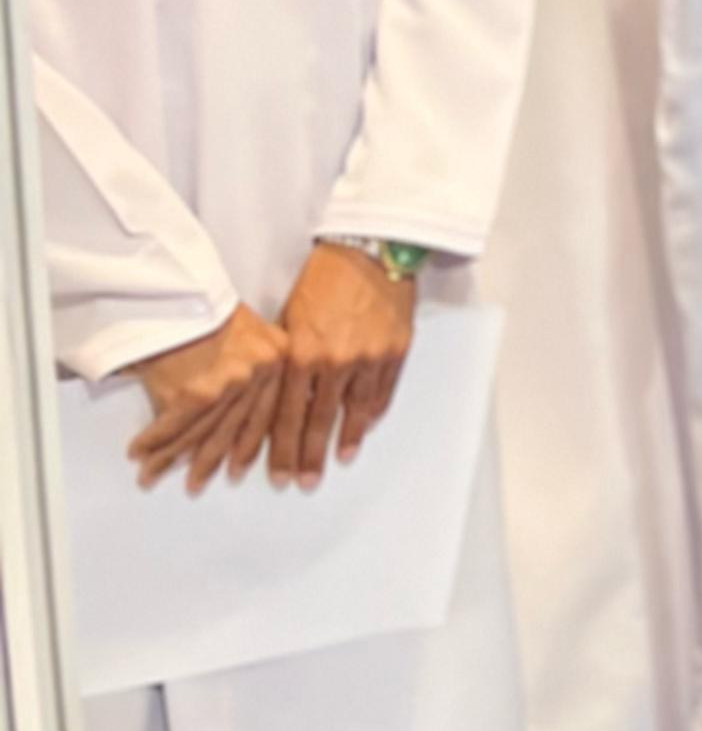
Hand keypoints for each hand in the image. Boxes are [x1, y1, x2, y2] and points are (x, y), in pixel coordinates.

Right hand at [130, 303, 288, 493]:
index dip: (250, 448)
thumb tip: (247, 417)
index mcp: (279, 359)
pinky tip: (141, 457)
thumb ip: (259, 371)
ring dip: (173, 460)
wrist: (176, 290)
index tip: (241, 470)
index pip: (267, 415)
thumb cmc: (207, 308)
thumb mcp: (253, 334)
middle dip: (211, 463)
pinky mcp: (196, 394)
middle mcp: (260, 375)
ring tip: (155, 475)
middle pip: (233, 431)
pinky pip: (172, 431)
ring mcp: (229, 386)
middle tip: (198, 483)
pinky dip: (154, 446)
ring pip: (200, 436)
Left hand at [269, 246, 416, 487]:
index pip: (287, 416)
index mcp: (302, 353)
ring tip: (337, 461)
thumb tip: (279, 395)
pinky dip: (372, 413)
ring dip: (343, 440)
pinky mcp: (395, 350)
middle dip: (308, 457)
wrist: (371, 248)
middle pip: (318, 422)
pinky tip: (363, 427)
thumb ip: (286, 359)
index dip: (281, 450)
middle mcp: (334, 362)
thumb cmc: (325, 276)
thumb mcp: (290, 316)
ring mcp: (368, 358)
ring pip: (353, 413)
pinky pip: (382, 391)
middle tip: (302, 482)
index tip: (277, 474)